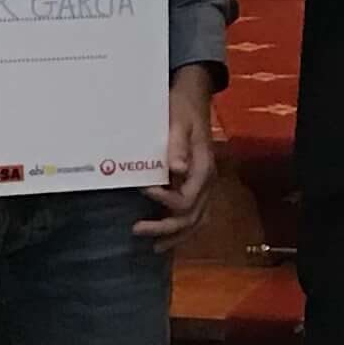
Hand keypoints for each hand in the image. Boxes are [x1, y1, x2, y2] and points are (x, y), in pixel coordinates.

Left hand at [135, 67, 218, 242]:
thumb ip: (177, 145)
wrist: (193, 98)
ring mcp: (205, 185)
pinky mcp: (198, 185)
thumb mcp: (178, 121)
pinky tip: (169, 236)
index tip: (143, 190)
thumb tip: (177, 169)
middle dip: (165, 227)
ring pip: (196, 220)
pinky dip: (183, 229)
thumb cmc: (182, 108)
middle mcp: (207, 182)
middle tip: (137, 229)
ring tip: (155, 246)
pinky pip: (196, 214)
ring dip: (176, 235)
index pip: (186, 199)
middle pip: (191, 216)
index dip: (164, 201)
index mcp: (203, 168)